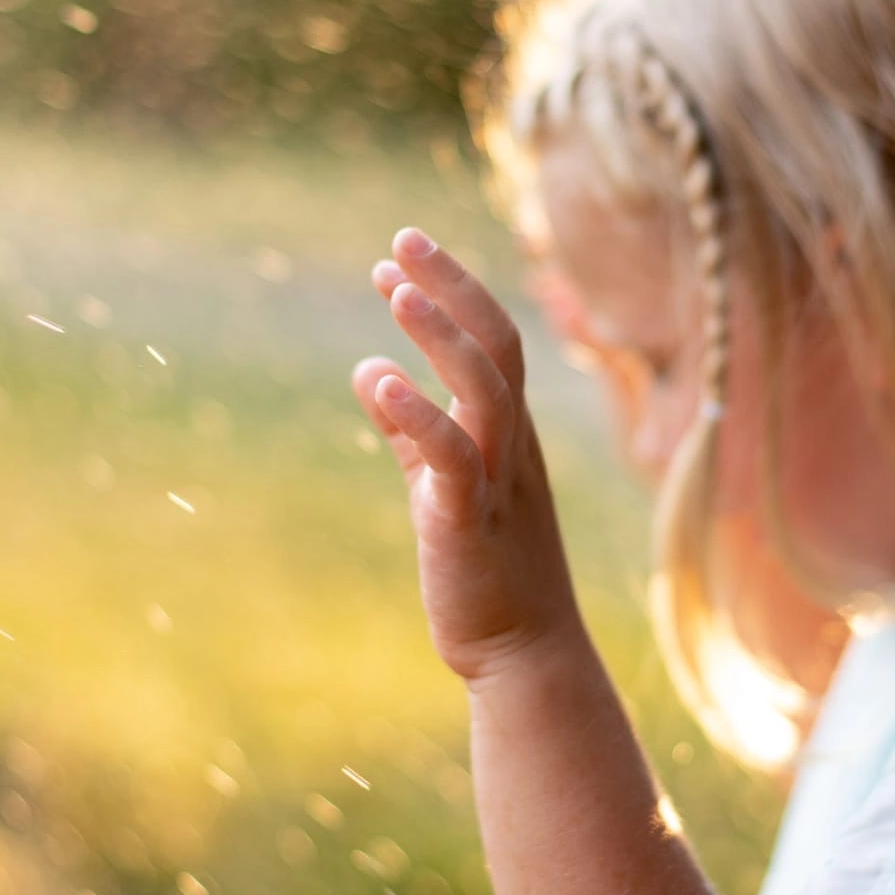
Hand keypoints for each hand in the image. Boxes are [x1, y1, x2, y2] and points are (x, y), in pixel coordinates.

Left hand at [351, 228, 585, 682]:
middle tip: (401, 240)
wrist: (525, 654)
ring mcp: (497, 480)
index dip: (452, 291)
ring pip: (483, 388)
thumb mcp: (443, 485)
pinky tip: (378, 382)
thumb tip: (369, 369)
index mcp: (511, 432)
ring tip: (395, 289)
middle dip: (451, 287)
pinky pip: (452, 455)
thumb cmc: (487, 570)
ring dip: (440, 335)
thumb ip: (408, 429)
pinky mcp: (470, 520)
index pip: (493, 341)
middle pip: (496, 345)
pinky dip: (418, 414)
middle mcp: (512, 445)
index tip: (400, 255)